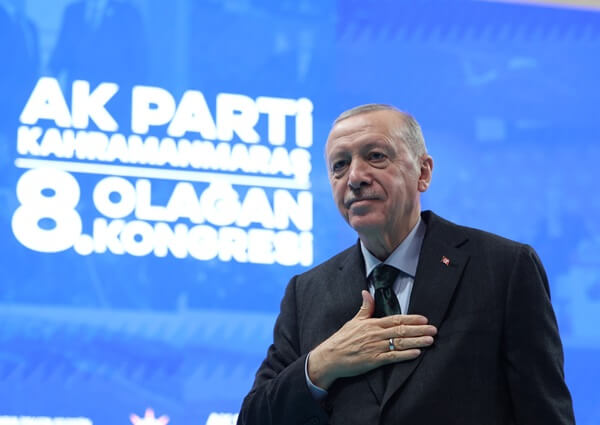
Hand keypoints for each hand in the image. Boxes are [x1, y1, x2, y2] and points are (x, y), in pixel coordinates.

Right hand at [307, 290, 436, 389]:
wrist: (330, 357)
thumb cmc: (342, 339)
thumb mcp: (353, 321)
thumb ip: (364, 308)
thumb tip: (366, 292)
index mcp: (372, 324)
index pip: (396, 319)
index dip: (411, 319)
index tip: (424, 319)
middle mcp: (375, 334)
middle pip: (401, 330)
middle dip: (419, 330)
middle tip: (434, 329)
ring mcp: (375, 348)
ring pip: (400, 343)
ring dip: (416, 341)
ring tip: (430, 340)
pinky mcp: (373, 361)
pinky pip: (392, 357)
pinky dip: (405, 355)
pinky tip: (416, 353)